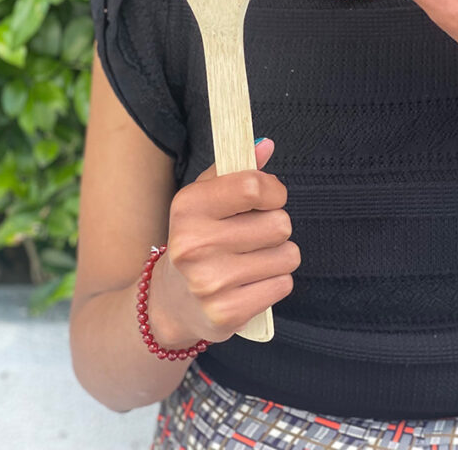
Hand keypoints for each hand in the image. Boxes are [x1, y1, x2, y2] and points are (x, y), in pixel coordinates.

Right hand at [149, 140, 299, 346]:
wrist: (170, 302)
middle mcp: (194, 245)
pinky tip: (251, 282)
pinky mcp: (226, 313)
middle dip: (275, 227)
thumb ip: (237, 169)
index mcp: (188, 207)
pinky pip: (284, 284)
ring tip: (252, 259)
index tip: (269, 198)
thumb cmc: (198, 238)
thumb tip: (266, 144)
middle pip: (279, 223)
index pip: (254, 186)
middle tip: (253, 236)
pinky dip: (275, 282)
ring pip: (287, 255)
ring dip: (279, 256)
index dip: (273, 191)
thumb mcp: (206, 198)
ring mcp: (209, 283)